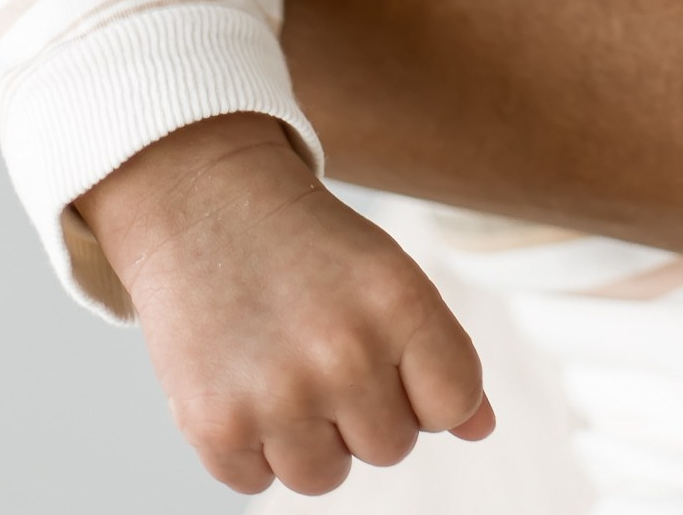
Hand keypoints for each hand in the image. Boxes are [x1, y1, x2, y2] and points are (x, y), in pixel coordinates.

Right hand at [77, 111, 492, 495]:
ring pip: (325, 476)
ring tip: (281, 365)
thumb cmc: (306, 245)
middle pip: (391, 447)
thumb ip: (440, 354)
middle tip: (322, 348)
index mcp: (399, 302)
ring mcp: (277, 395)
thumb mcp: (386, 275)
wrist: (200, 200)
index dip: (425, 390)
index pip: (453, 403)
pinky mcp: (215, 427)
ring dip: (307, 437)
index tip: (391, 355)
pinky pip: (257, 482)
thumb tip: (482, 431)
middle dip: (363, 411)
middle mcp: (344, 352)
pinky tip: (239, 376)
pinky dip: (248, 444)